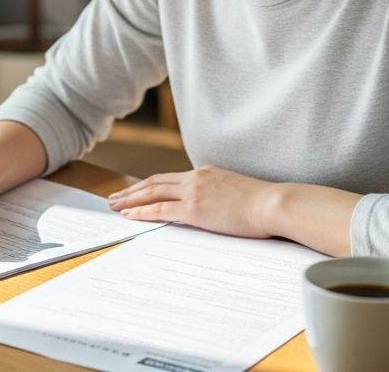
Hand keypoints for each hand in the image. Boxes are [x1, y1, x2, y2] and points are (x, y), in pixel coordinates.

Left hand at [106, 165, 280, 238]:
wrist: (274, 203)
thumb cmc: (263, 204)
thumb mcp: (236, 193)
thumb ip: (219, 196)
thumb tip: (212, 209)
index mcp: (206, 172)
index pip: (170, 178)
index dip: (149, 184)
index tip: (135, 190)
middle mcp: (196, 177)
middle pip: (155, 182)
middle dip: (132, 191)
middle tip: (114, 198)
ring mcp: (194, 192)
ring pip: (152, 193)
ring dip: (130, 200)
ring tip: (114, 206)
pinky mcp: (194, 209)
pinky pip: (160, 209)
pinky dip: (141, 212)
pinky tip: (129, 215)